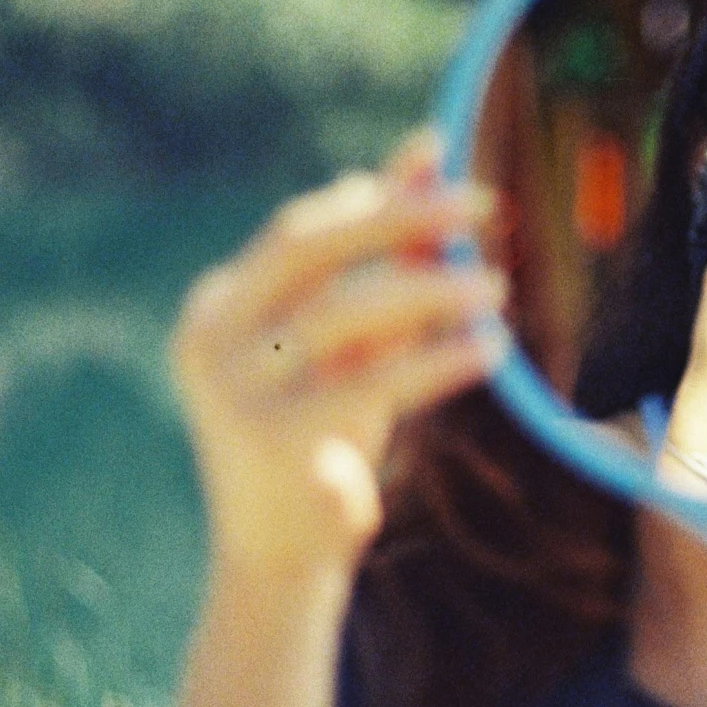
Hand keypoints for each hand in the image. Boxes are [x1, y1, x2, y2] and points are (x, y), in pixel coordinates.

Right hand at [169, 132, 504, 586]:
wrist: (279, 559)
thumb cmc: (321, 434)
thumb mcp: (348, 343)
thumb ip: (383, 253)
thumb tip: (429, 147)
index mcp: (218, 305)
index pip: (301, 229)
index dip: (376, 194)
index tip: (447, 167)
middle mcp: (210, 338)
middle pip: (310, 247)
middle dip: (402, 216)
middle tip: (485, 203)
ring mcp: (233, 389)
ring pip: (343, 313)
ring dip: (429, 290)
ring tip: (496, 286)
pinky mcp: (273, 442)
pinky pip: (370, 382)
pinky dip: (437, 360)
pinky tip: (488, 348)